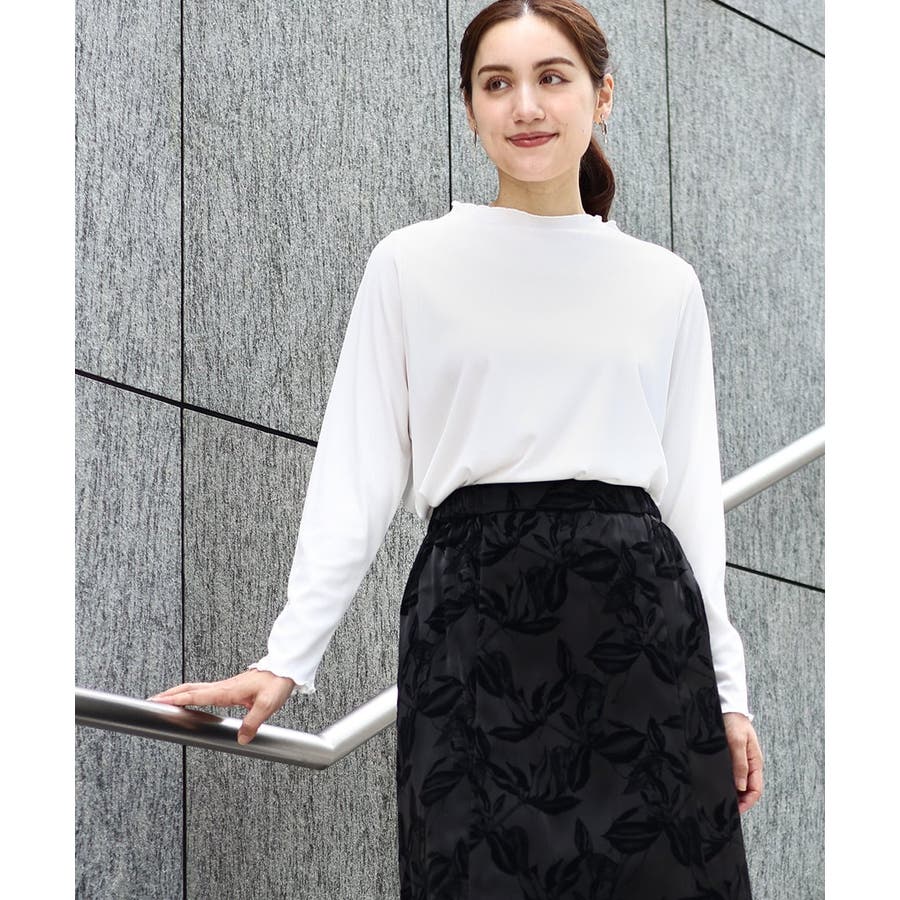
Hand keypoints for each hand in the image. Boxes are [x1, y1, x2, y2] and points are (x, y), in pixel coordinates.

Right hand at [147, 669, 295, 744]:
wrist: (285, 669)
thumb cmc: (276, 683)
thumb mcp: (267, 705)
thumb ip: (253, 722)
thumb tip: (241, 739)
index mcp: (227, 690)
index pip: (196, 695)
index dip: (177, 699)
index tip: (159, 701)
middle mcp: (223, 687)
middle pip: (190, 689)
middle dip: (170, 694)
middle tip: (152, 700)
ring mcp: (225, 686)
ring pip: (196, 688)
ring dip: (179, 693)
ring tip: (165, 700)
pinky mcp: (230, 688)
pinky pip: (205, 690)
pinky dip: (191, 694)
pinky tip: (191, 700)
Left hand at [723, 711, 763, 813]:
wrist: (726, 707)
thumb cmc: (734, 721)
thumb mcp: (736, 742)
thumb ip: (740, 764)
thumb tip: (742, 787)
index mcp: (755, 762)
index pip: (756, 790)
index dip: (747, 803)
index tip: (736, 811)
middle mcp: (750, 764)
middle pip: (748, 790)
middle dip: (739, 801)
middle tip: (725, 809)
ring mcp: (741, 761)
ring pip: (740, 784)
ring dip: (733, 793)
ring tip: (720, 800)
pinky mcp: (732, 758)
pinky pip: (733, 775)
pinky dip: (728, 783)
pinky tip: (719, 786)